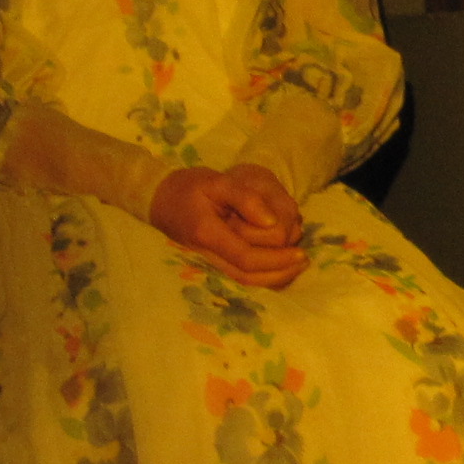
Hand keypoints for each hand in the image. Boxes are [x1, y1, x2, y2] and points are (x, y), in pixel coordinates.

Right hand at [151, 164, 308, 287]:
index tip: (300, 252)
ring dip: (273, 278)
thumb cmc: (190, 187)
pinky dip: (261, 277)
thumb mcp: (218, 181)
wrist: (159, 199)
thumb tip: (272, 222)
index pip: (245, 257)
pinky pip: (237, 277)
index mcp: (207, 234)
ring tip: (297, 266)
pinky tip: (281, 267)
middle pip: (247, 276)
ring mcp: (205, 262)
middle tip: (304, 260)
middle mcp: (204, 255)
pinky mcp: (209, 262)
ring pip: (242, 282)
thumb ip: (246, 199)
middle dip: (279, 272)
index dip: (275, 259)